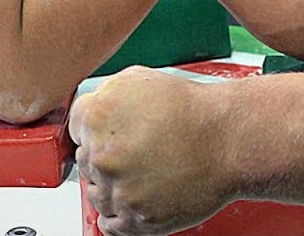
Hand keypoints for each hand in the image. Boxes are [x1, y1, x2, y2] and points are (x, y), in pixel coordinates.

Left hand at [70, 66, 233, 234]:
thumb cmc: (192, 110)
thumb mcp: (139, 81)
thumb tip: (89, 111)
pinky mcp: (136, 219)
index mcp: (97, 117)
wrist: (228, 139)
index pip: (74, 131)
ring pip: (97, 195)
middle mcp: (103, 156)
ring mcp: (120, 190)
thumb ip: (104, 95)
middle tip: (135, 151)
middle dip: (106, 157)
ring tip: (144, 172)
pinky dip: (119, 215)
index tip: (109, 136)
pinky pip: (111, 225)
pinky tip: (135, 198)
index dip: (95, 131)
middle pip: (86, 164)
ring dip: (113, 187)